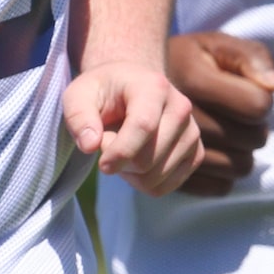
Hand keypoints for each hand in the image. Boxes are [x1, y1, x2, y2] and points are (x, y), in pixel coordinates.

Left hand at [66, 60, 200, 197]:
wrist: (131, 88)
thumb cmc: (101, 93)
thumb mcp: (78, 95)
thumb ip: (78, 117)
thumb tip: (90, 145)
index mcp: (154, 86)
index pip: (143, 126)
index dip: (120, 151)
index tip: (101, 164)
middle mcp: (181, 107)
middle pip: (148, 158)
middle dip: (119, 161)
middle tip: (107, 143)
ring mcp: (192, 132)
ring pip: (156, 177)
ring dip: (129, 173)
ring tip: (121, 149)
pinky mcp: (195, 153)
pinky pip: (165, 187)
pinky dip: (143, 182)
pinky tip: (135, 161)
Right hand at [167, 32, 273, 196]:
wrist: (136, 85)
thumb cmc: (190, 62)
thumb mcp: (218, 45)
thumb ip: (252, 58)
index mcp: (194, 79)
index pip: (257, 105)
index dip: (261, 99)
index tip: (245, 91)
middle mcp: (181, 117)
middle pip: (253, 139)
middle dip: (253, 127)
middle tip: (236, 115)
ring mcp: (173, 149)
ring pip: (240, 167)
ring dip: (241, 151)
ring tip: (225, 132)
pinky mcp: (170, 174)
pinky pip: (219, 187)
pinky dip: (224, 175)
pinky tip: (214, 154)